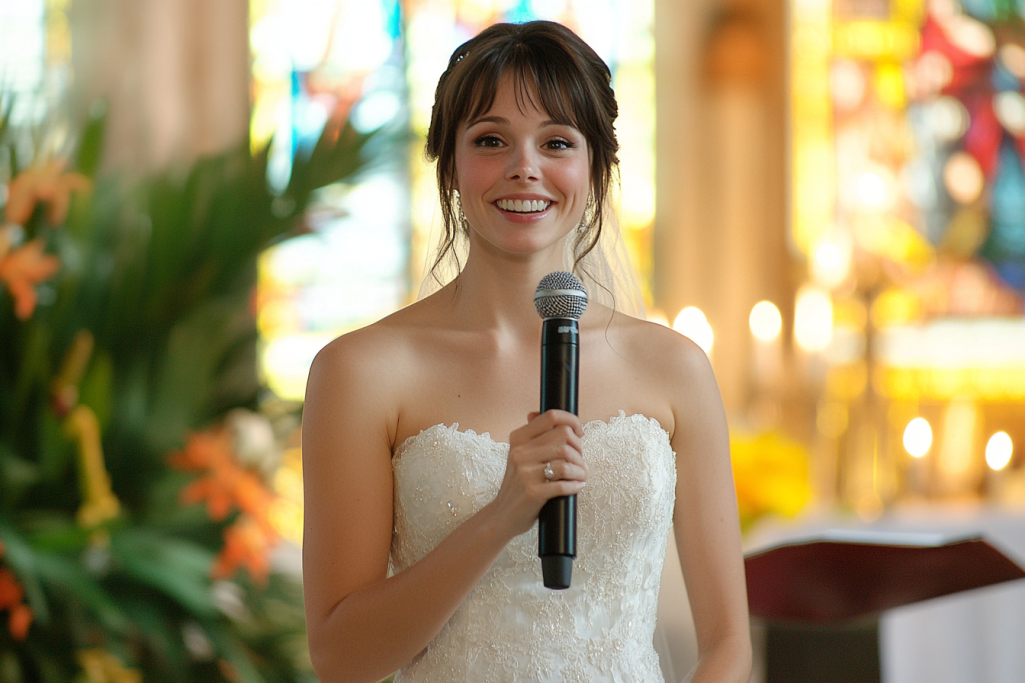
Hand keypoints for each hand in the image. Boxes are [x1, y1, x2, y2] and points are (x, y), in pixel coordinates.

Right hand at [484, 410, 587, 537]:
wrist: (502, 515)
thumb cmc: (518, 484)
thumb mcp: (518, 456)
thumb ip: (530, 437)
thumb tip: (535, 413)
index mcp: (518, 439)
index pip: (551, 417)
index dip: (571, 420)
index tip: (579, 432)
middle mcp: (519, 453)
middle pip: (563, 438)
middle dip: (579, 449)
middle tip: (580, 461)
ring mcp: (525, 473)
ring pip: (566, 461)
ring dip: (580, 469)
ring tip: (581, 475)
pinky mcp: (532, 492)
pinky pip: (563, 484)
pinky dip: (576, 485)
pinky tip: (577, 486)